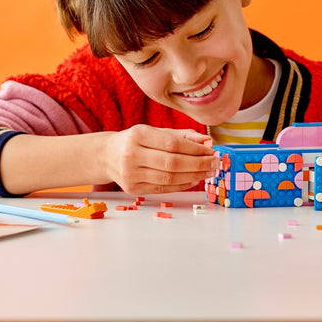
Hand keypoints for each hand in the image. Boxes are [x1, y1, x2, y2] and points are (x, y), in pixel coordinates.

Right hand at [101, 125, 216, 193]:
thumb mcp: (156, 132)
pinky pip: (163, 188)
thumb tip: (208, 141)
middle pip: (172, 163)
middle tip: (214, 163)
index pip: (172, 144)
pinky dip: (182, 185)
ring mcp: (130, 174)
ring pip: (169, 178)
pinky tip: (194, 179)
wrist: (107, 155)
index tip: (211, 151)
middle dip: (198, 164)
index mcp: (137, 135)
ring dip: (193, 176)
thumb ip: (182, 136)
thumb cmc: (136, 141)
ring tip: (208, 171)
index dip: (195, 149)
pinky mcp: (132, 189)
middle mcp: (131, 155)